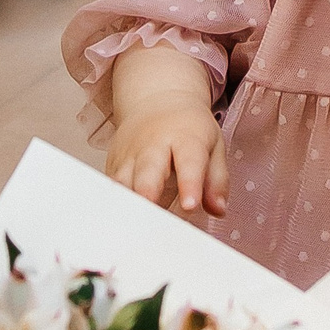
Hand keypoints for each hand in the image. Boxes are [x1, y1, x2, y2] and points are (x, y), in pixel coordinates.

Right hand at [106, 46, 228, 217]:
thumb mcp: (213, 146)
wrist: (157, 100)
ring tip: (132, 228)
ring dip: (127, 205)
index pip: (188, 162)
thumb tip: (217, 209)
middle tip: (152, 217)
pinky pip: (111, 187)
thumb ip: (217, 180)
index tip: (190, 206)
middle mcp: (153, 145)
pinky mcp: (113, 164)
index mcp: (185, 138)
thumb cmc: (188, 129)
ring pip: (123, 181)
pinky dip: (114, 205)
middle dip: (147, 193)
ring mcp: (129, 154)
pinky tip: (117, 224)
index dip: (189, 184)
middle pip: (147, 170)